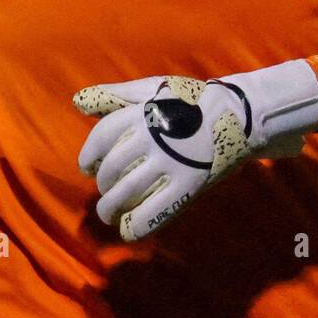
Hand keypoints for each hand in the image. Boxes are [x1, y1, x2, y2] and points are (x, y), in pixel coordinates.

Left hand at [73, 61, 317, 241]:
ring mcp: (170, 163)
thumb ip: (114, 96)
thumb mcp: (153, 89)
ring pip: (126, 194)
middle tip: (106, 191)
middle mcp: (152, 138)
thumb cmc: (190, 101)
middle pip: (111, 170)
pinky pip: (153, 213)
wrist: (239, 115)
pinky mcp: (188, 186)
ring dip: (111, 209)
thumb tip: (78, 101)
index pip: (101, 138)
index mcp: (142, 113)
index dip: (88, 156)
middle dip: (102, 185)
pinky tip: (129, 228)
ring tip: (110, 214)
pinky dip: (136, 225)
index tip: (88, 168)